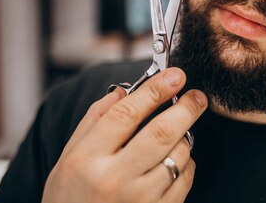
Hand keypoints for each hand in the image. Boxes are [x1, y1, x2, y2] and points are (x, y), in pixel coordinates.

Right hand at [42, 68, 206, 202]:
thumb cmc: (70, 198)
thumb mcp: (68, 158)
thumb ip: (94, 121)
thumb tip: (123, 91)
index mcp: (86, 160)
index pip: (126, 114)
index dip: (155, 89)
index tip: (175, 75)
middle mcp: (113, 180)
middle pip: (161, 132)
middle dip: (186, 107)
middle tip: (197, 96)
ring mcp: (138, 200)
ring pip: (178, 155)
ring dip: (185, 138)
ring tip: (178, 133)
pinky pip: (185, 180)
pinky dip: (187, 164)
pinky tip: (174, 161)